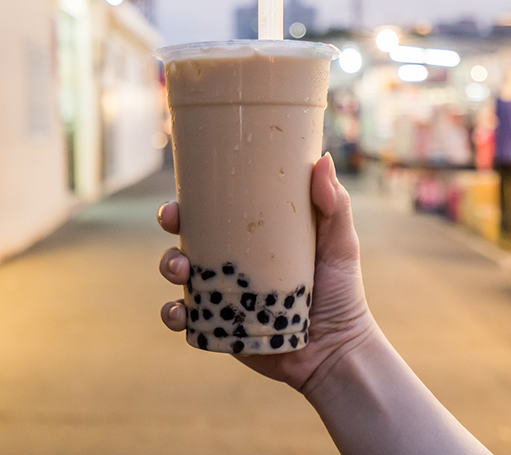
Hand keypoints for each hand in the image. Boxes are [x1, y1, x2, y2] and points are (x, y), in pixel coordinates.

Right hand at [158, 153, 376, 392]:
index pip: (214, 211)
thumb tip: (323, 159)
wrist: (338, 351)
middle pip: (187, 235)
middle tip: (173, 224)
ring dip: (169, 266)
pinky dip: (173, 314)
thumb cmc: (341, 292)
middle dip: (171, 225)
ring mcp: (221, 294)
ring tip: (181, 271)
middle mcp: (231, 263)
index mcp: (251, 238)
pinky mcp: (217, 326)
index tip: (182, 196)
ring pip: (179, 274)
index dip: (191, 199)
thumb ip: (335, 205)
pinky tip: (179, 313)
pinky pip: (184, 319)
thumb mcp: (339, 243)